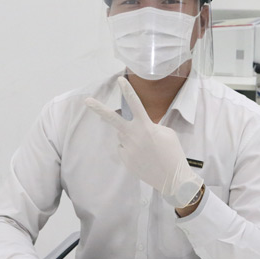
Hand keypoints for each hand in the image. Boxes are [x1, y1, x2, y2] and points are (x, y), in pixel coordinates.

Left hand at [85, 76, 202, 207]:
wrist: (173, 179)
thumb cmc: (173, 153)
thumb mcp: (166, 133)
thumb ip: (149, 125)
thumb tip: (133, 127)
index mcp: (146, 126)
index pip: (135, 104)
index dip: (127, 90)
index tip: (120, 80)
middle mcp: (133, 136)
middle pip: (112, 119)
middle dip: (98, 109)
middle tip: (86, 100)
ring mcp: (127, 148)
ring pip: (122, 135)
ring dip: (131, 136)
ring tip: (147, 148)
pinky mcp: (125, 159)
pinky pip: (124, 148)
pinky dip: (131, 150)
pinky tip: (144, 157)